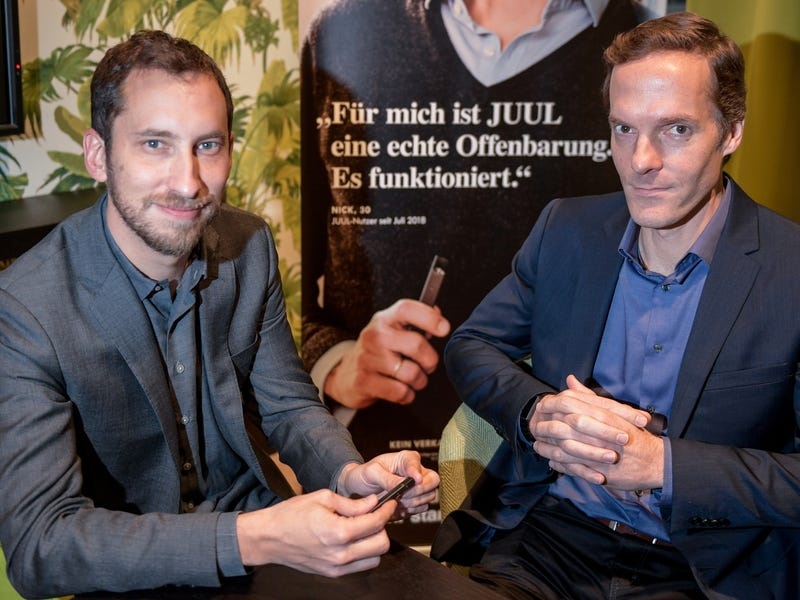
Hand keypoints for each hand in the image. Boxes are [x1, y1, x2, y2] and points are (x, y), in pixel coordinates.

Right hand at [236, 489, 392, 576]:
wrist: (269, 538)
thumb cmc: (291, 515)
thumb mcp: (322, 498)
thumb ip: (352, 503)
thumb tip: (373, 502)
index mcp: (337, 532)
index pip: (375, 522)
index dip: (386, 510)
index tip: (389, 502)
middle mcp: (339, 554)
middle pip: (381, 544)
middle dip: (382, 526)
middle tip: (376, 514)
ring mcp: (336, 567)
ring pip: (375, 558)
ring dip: (374, 542)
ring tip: (364, 527)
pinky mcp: (333, 574)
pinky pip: (360, 566)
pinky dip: (364, 553)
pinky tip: (354, 539)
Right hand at [324, 299, 449, 408]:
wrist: (345, 374)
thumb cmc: (377, 351)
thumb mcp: (392, 330)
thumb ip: (415, 321)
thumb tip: (438, 313)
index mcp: (384, 319)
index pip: (406, 309)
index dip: (429, 318)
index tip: (444, 329)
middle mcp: (375, 336)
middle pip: (416, 344)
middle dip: (430, 360)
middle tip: (428, 365)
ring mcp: (367, 359)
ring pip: (411, 372)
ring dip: (419, 381)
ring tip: (413, 379)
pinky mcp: (364, 381)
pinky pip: (400, 391)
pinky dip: (407, 395)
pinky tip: (401, 390)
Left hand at [337, 450, 439, 518]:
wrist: (357, 490)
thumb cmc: (364, 475)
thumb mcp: (371, 472)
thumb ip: (387, 478)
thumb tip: (403, 484)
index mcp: (406, 459)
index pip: (419, 463)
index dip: (418, 472)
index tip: (415, 480)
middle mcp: (415, 472)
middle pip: (432, 481)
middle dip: (418, 490)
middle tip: (403, 494)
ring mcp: (416, 488)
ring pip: (429, 496)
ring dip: (414, 502)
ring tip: (398, 501)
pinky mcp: (414, 502)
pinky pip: (422, 508)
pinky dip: (412, 510)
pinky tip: (399, 507)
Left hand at [530, 374, 663, 489]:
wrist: (657, 462)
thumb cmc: (634, 435)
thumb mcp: (614, 412)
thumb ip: (589, 397)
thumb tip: (569, 380)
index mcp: (605, 416)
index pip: (573, 406)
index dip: (553, 406)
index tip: (541, 406)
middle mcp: (603, 433)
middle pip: (567, 427)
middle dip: (548, 428)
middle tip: (535, 427)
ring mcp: (602, 454)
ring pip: (568, 450)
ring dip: (550, 449)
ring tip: (538, 447)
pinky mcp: (601, 472)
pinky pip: (576, 468)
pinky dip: (562, 466)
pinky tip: (552, 462)